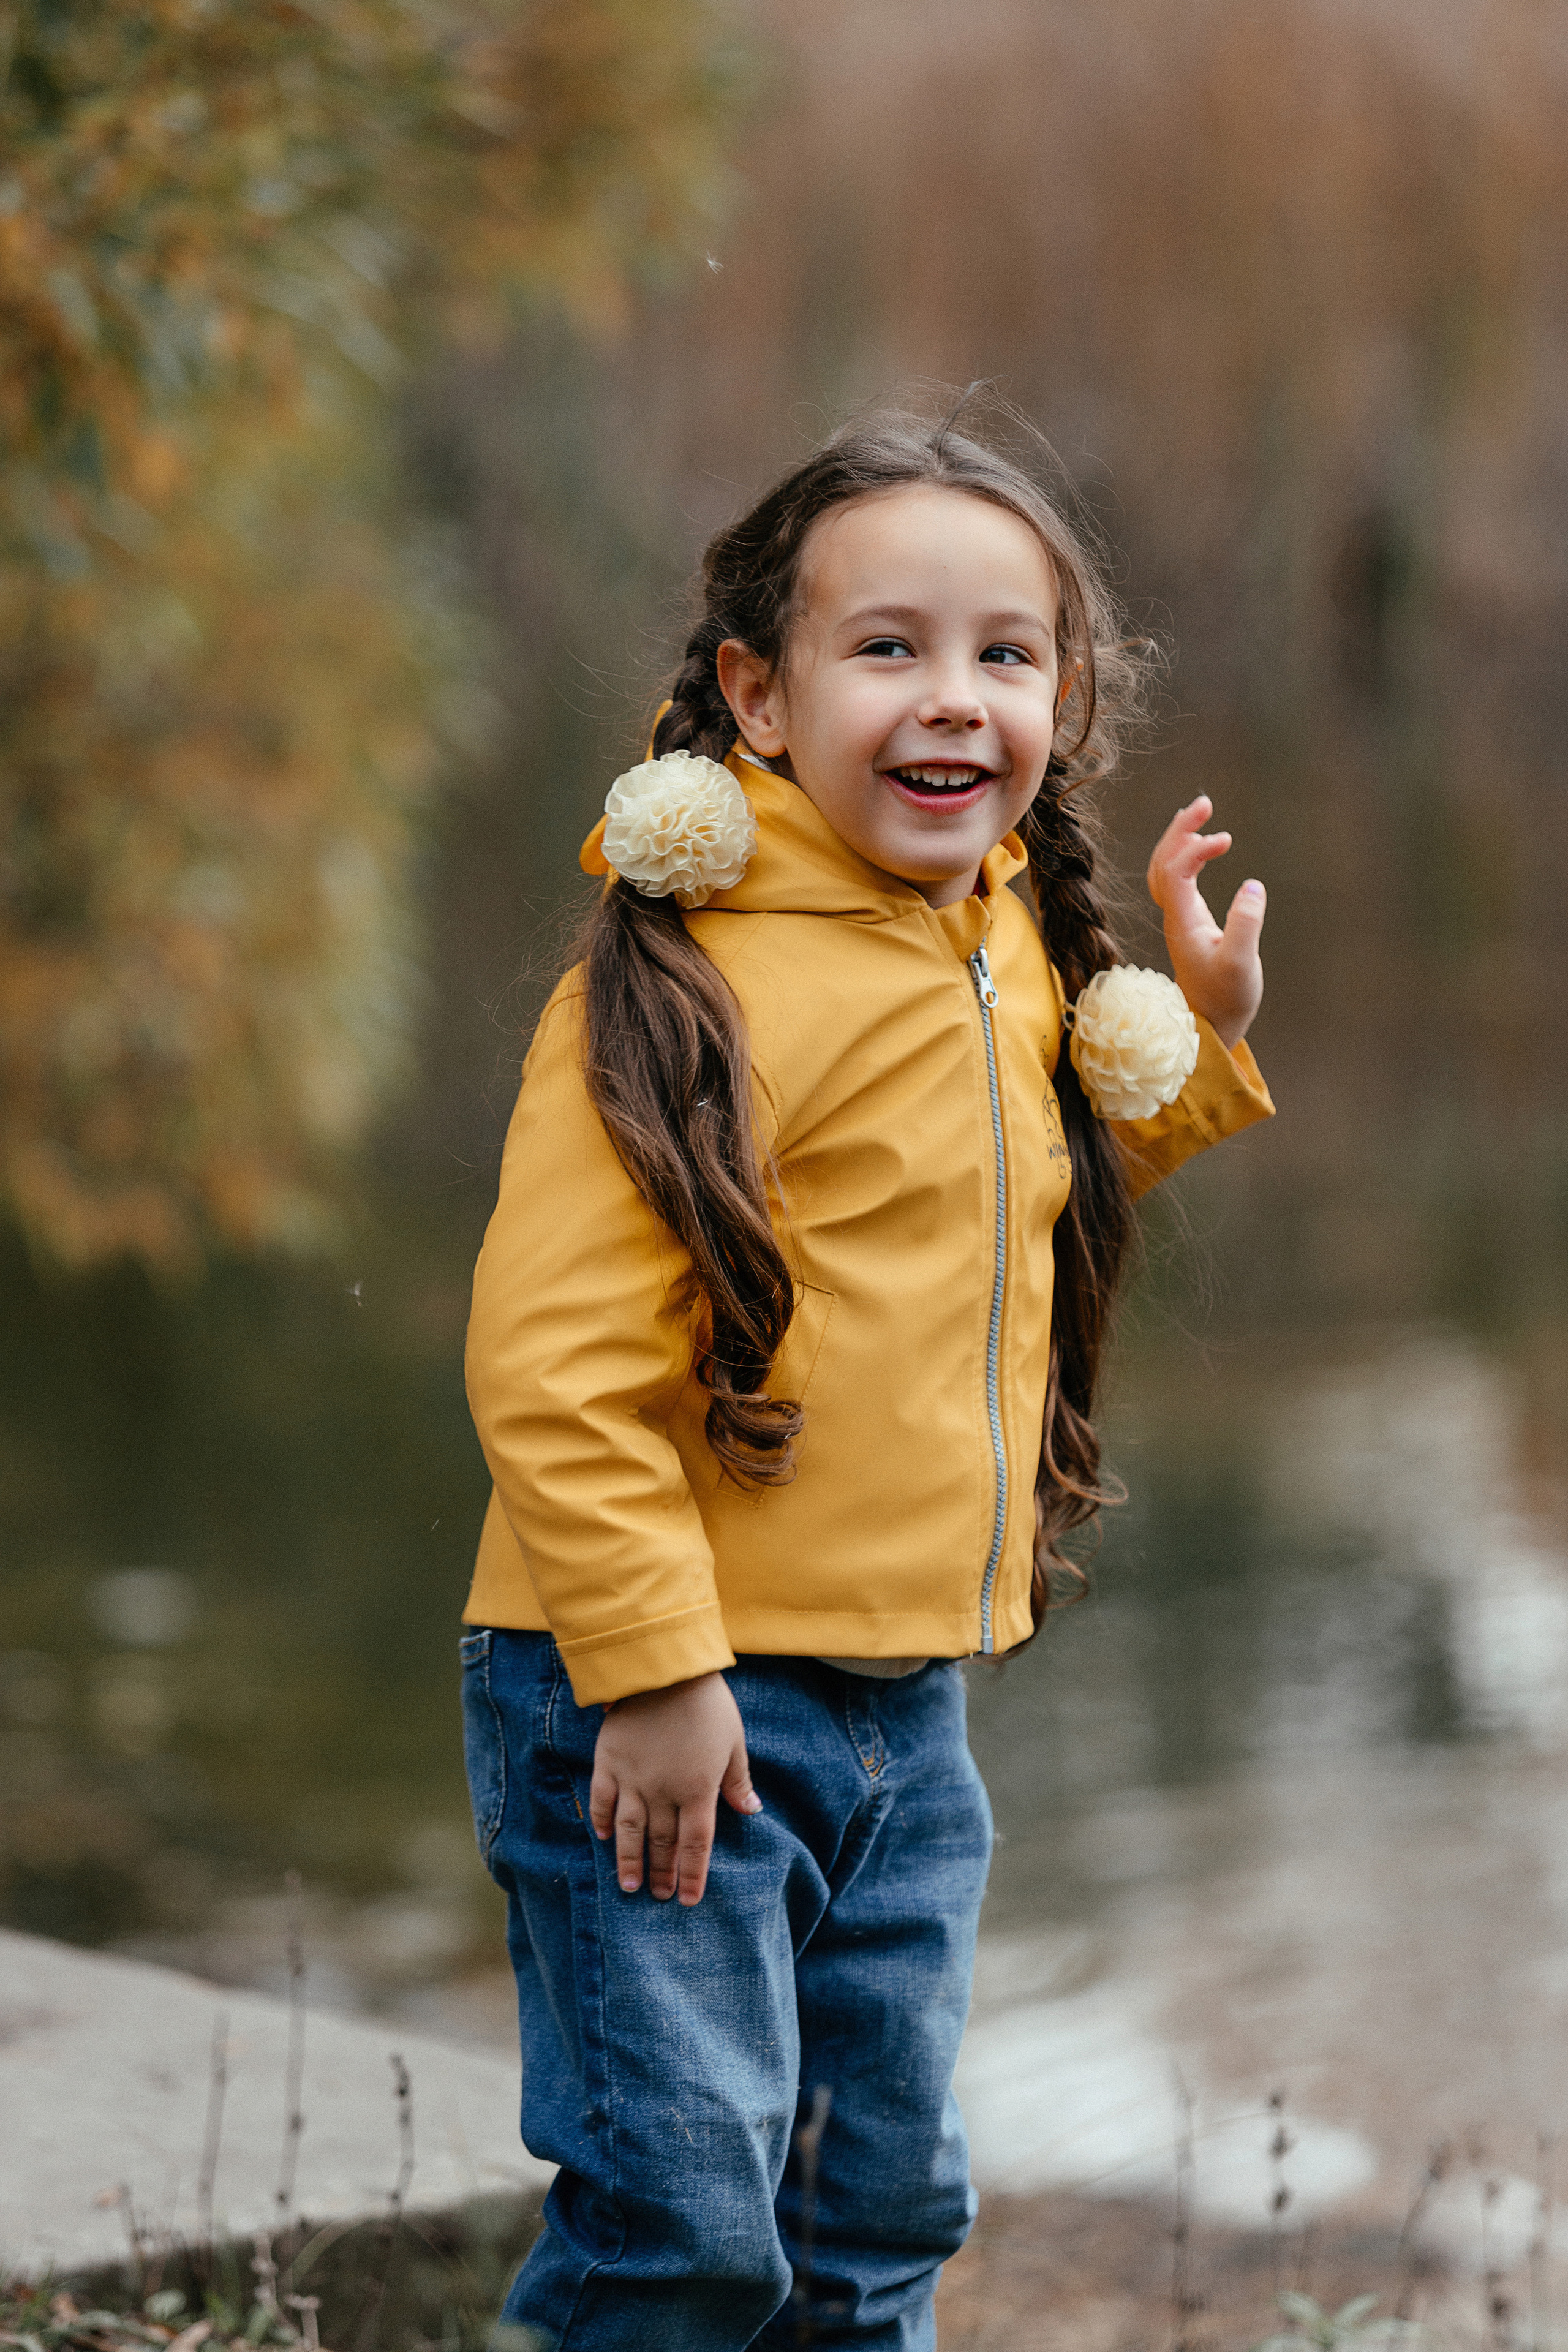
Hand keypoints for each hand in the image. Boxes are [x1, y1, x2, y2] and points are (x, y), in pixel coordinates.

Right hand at [589, 1671, 760, 1905]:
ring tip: (629, 1885)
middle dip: (662, 1873)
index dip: (692, 1874)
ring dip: (629, 1860)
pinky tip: (603, 1837)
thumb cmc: (707, 1704)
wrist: (665, 1669)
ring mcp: (632, 1778)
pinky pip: (602, 1800)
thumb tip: (751, 1810)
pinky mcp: (609, 1761)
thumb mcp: (733, 1741)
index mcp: (698, 1790)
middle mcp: (663, 1792)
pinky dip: (601, 1821)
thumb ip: (738, 1780)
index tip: (688, 1899)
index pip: (695, 1844)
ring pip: (628, 1831)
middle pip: (662, 1842)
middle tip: (658, 1895)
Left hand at [1145, 795, 1264, 1050]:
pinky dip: (1183, 856)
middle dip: (1179, 830)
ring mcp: (1179, 918)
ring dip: (1179, 839)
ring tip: (1200, 813)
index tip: (1225, 840)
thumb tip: (1252, 886)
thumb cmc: (1227, 997)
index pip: (1176, 872)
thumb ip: (1246, 923)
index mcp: (1183, 922)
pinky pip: (1175, 879)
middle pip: (1162, 862)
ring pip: (1165, 869)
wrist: (1211, 1025)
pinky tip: (1199, 846)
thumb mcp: (1241, 962)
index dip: (1195, 849)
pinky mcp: (1189, 922)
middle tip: (1204, 803)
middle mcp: (1175, 916)